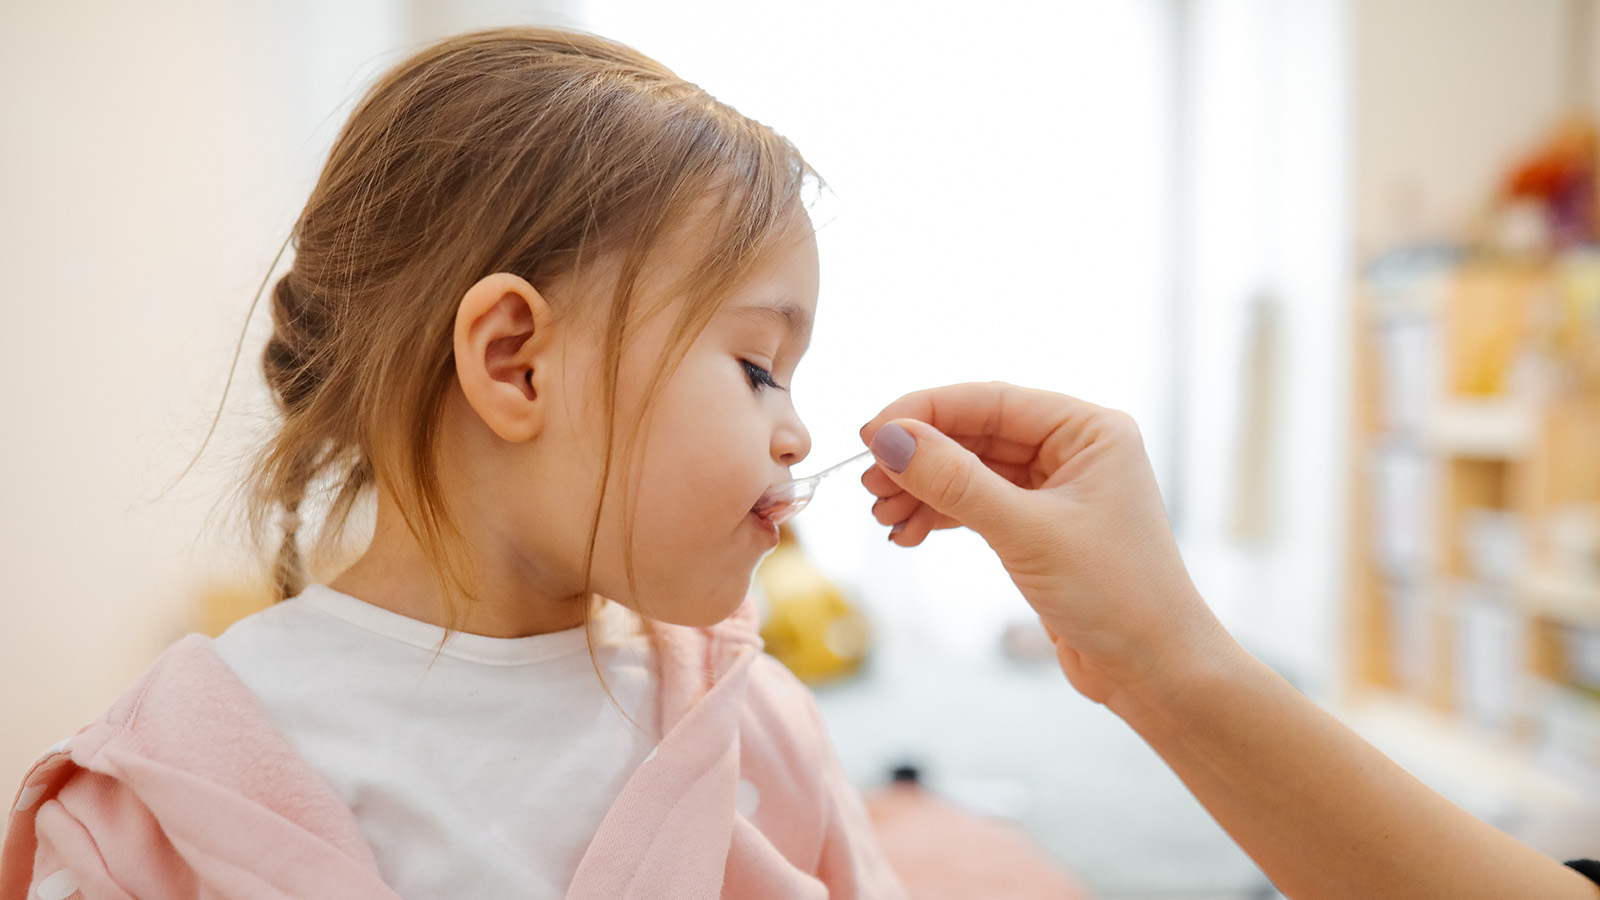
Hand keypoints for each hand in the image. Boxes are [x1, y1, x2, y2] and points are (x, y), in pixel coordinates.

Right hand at [860, 382, 1236, 703]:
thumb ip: (955, 482)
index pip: (990, 400)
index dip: (924, 411)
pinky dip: (939, 515)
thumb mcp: (1026, 532)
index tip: (870, 434)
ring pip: (969, 470)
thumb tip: (888, 439)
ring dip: (922, 489)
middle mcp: (1074, 449)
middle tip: (869, 483)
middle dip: (919, 456)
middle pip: (974, 432)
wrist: (1154, 672)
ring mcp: (1055, 488)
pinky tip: (908, 532)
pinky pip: (976, 503)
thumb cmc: (1116, 596)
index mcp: (1088, 429)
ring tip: (883, 516)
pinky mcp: (1039, 527)